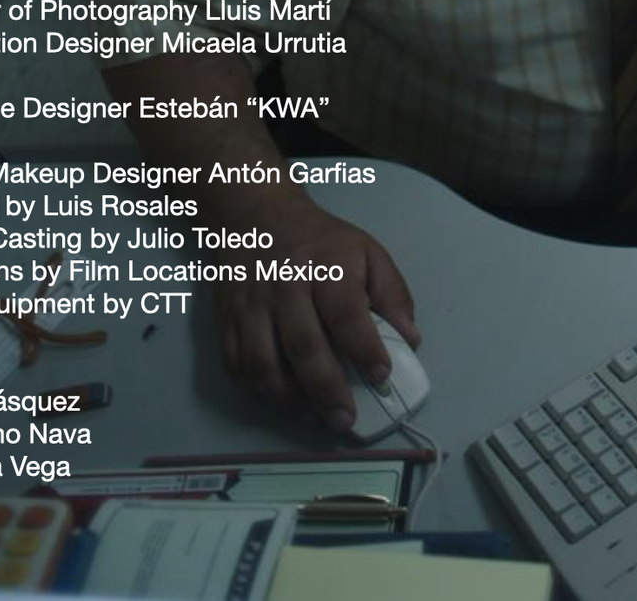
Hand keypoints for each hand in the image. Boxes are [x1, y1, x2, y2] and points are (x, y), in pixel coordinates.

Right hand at [213, 197, 418, 436]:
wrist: (255, 218)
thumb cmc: (320, 242)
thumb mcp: (367, 252)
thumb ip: (393, 294)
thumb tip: (410, 338)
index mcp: (325, 269)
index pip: (346, 315)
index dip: (365, 349)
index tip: (381, 376)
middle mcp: (284, 288)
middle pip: (303, 347)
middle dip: (326, 390)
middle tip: (345, 419)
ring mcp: (250, 307)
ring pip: (263, 363)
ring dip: (289, 399)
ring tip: (315, 417)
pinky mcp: (226, 321)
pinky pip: (236, 365)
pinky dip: (257, 390)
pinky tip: (282, 400)